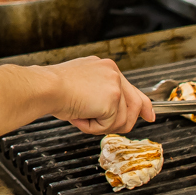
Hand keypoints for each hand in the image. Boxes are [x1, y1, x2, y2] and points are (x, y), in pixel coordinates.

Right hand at [0, 56, 154, 138]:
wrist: (45, 86)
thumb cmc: (52, 87)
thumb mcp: (80, 85)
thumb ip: (99, 93)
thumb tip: (110, 110)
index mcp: (105, 67)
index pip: (131, 87)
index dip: (143, 104)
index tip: (150, 115)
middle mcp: (113, 72)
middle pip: (134, 105)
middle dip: (123, 122)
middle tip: (101, 125)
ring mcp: (115, 85)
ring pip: (121, 120)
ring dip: (99, 124)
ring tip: (80, 114)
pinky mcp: (112, 100)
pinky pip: (109, 125)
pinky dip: (92, 127)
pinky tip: (80, 116)